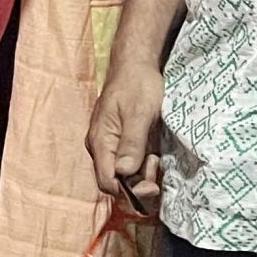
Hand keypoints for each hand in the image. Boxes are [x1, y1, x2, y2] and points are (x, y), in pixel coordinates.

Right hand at [86, 61, 165, 214]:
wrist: (136, 64)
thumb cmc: (137, 85)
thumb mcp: (138, 114)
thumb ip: (131, 144)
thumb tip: (124, 172)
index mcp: (100, 141)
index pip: (107, 182)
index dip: (128, 191)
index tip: (150, 186)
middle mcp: (102, 147)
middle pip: (116, 182)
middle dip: (138, 184)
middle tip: (155, 165)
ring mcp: (112, 145)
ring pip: (126, 175)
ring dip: (143, 174)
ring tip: (155, 156)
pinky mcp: (123, 142)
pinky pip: (131, 164)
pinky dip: (144, 165)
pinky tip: (153, 153)